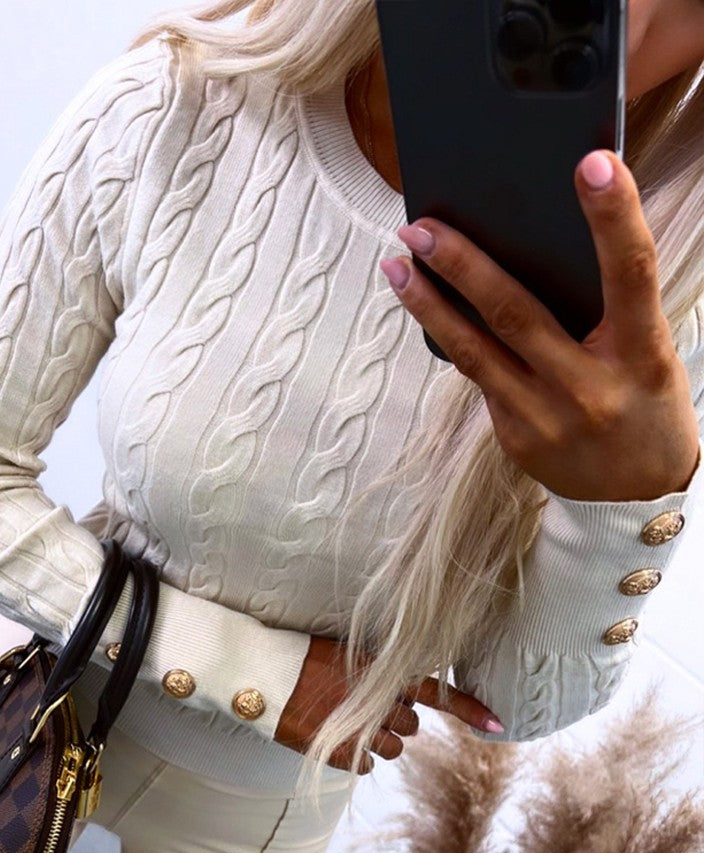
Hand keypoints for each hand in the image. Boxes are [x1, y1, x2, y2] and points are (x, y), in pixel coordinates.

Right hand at [273, 636, 504, 773]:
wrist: (267, 673)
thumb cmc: (304, 657)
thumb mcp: (348, 653)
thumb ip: (379, 670)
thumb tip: (401, 690)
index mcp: (387, 673)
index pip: (440, 693)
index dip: (471, 709)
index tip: (499, 725)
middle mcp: (383, 702)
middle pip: (412, 726)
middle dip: (394, 720)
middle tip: (363, 706)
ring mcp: (365, 730)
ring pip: (394, 749)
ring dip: (377, 740)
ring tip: (346, 721)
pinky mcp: (345, 752)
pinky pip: (369, 764)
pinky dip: (357, 756)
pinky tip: (338, 738)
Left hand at [380, 150, 699, 502]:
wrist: (636, 498)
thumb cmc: (647, 408)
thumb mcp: (649, 354)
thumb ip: (606, 309)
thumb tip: (537, 246)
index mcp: (643, 356)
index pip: (632, 275)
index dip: (614, 218)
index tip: (594, 162)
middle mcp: (591, 388)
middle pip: (517, 313)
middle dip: (462, 265)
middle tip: (420, 226)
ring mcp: (547, 417)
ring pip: (477, 350)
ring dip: (429, 304)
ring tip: (396, 265)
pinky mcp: (514, 436)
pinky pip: (477, 376)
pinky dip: (450, 337)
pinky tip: (425, 307)